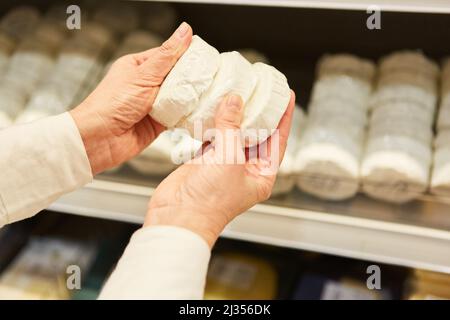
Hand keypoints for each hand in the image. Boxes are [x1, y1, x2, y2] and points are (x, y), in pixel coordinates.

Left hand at [70, 22, 192, 174]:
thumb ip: (168, 56)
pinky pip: (178, 116)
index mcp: (139, 66)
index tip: (205, 55)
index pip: (169, 55)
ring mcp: (153, 104)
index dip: (187, 54)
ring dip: (190, 97)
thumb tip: (184, 32)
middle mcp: (146, 84)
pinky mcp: (159, 123)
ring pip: (179, 97)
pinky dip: (187, 114)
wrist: (100, 139)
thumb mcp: (143, 74)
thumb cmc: (111, 104)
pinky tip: (197, 111)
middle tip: (211, 76)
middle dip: (192, 78)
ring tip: (207, 93)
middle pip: (177, 77)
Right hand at [144, 92, 295, 246]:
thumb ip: (232, 127)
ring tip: (238, 92)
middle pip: (257, 134)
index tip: (286, 96)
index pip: (278, 140)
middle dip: (259, 112)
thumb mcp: (229, 158)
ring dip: (234, 115)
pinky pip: (213, 136)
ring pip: (233, 133)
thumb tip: (234, 101)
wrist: (178, 217)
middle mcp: (245, 169)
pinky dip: (213, 122)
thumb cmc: (210, 201)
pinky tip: (214, 106)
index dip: (283, 117)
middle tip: (261, 89)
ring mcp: (224, 163)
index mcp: (261, 174)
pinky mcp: (205, 160)